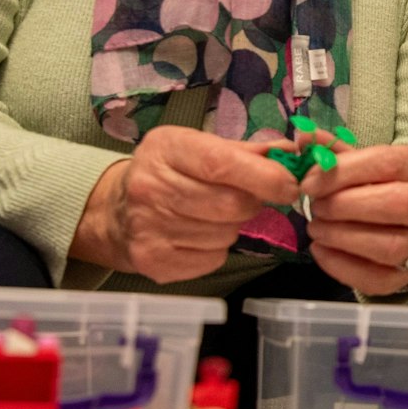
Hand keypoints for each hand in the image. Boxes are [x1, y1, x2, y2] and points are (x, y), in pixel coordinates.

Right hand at [72, 125, 303, 283]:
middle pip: (230, 205)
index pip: (222, 165)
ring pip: (224, 235)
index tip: (289, 186)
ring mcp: (147, 228)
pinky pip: (212, 259)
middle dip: (251, 204)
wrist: (116, 211)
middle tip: (246, 199)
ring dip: (232, 227)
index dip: (265, 177)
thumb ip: (247, 151)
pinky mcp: (152, 261)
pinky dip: (216, 249)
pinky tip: (198, 234)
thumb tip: (291, 152)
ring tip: (213, 215)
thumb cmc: (170, 172)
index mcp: (166, 148)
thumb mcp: (200, 147)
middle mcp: (150, 187)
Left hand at [299, 134, 407, 295]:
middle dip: (345, 206)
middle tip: (315, 207)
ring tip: (316, 228)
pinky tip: (321, 250)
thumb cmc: (381, 187)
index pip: (387, 163)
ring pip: (390, 246)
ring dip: (342, 237)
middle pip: (396, 204)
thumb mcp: (363, 163)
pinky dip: (342, 266)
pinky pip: (378, 278)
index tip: (309, 182)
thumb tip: (303, 138)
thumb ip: (333, 151)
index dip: (344, 172)